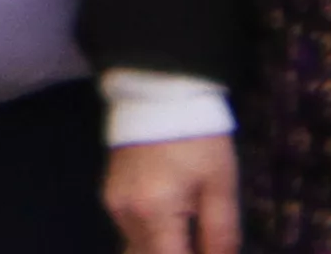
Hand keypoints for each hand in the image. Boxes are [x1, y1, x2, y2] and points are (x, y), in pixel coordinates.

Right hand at [109, 133, 239, 253]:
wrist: (160, 93)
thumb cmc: (198, 138)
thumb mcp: (220, 186)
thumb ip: (221, 234)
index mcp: (154, 210)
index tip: (210, 250)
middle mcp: (126, 213)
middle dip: (179, 252)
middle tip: (204, 242)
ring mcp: (113, 205)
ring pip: (140, 249)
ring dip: (167, 248)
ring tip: (193, 231)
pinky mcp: (110, 196)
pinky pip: (132, 232)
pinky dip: (154, 238)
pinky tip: (175, 221)